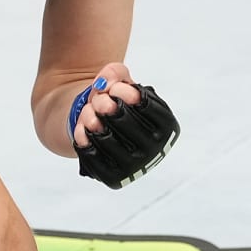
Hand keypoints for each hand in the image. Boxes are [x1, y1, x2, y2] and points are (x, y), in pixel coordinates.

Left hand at [71, 63, 179, 188]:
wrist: (102, 128)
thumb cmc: (117, 102)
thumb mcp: (120, 79)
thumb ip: (114, 72)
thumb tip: (103, 85)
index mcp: (168, 127)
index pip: (144, 105)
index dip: (124, 91)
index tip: (115, 89)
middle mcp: (156, 150)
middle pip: (124, 120)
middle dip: (104, 103)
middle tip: (99, 100)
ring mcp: (135, 167)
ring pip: (106, 138)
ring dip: (91, 119)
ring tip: (89, 111)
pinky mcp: (114, 178)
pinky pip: (92, 156)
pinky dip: (83, 137)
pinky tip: (83, 128)